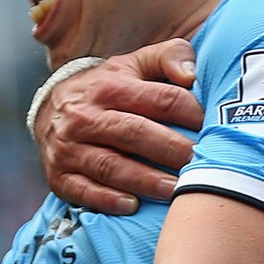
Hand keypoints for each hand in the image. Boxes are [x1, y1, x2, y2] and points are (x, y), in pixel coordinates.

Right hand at [35, 38, 203, 214]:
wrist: (49, 109)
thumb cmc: (109, 87)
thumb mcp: (136, 63)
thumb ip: (170, 57)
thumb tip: (192, 75)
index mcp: (111, 86)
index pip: (159, 98)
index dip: (191, 112)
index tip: (214, 127)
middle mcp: (86, 116)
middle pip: (135, 132)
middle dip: (172, 149)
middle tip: (202, 163)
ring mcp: (69, 147)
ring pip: (110, 165)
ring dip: (145, 180)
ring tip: (176, 190)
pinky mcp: (58, 175)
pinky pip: (82, 190)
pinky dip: (107, 200)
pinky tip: (133, 206)